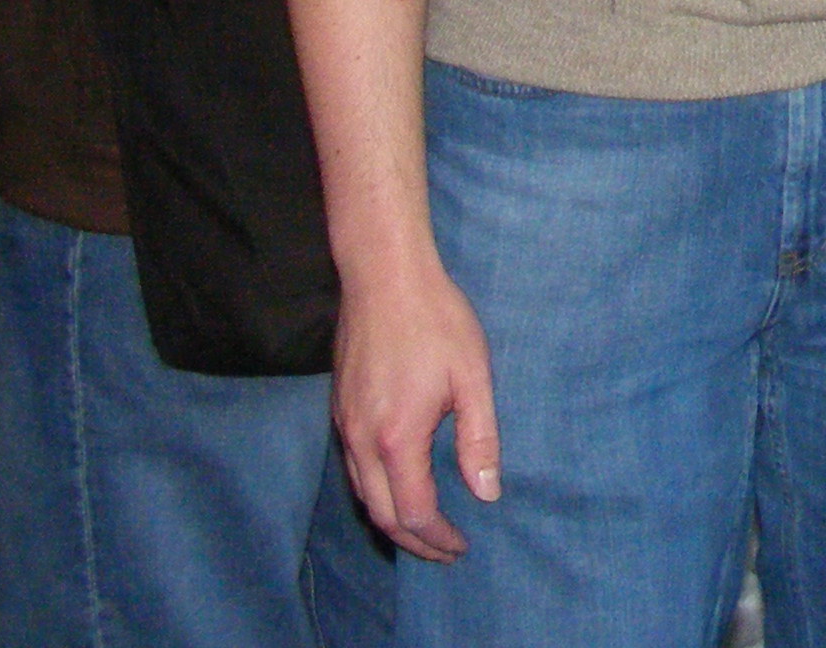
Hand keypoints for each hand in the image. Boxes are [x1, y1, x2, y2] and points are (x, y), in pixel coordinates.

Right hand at [331, 252, 500, 560]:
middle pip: (380, 514)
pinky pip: (352, 469)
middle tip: (445, 551)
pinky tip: (399, 485)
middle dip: (413, 541)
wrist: (383, 275)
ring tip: (425, 528)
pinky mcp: (339, 409)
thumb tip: (486, 493)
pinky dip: (376, 491)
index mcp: (396, 437)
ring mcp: (343, 425)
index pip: (413, 512)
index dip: (437, 538)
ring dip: (391, 519)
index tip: (462, 546)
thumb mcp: (473, 377)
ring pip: (361, 494)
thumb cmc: (435, 320)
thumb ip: (479, 439)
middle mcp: (361, 440)